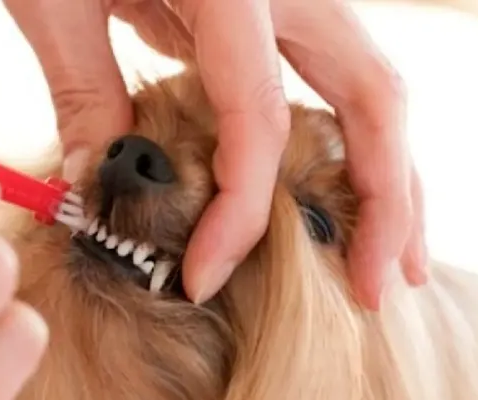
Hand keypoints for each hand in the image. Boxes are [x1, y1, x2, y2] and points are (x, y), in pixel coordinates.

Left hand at [5, 0, 427, 307]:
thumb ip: (83, 88)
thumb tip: (99, 188)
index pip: (258, 121)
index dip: (238, 215)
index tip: (198, 279)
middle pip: (375, 100)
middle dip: (386, 203)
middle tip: (382, 292)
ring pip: (375, 92)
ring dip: (391, 181)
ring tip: (393, 265)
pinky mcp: (283, 9)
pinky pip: (337, 83)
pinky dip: (350, 147)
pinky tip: (344, 197)